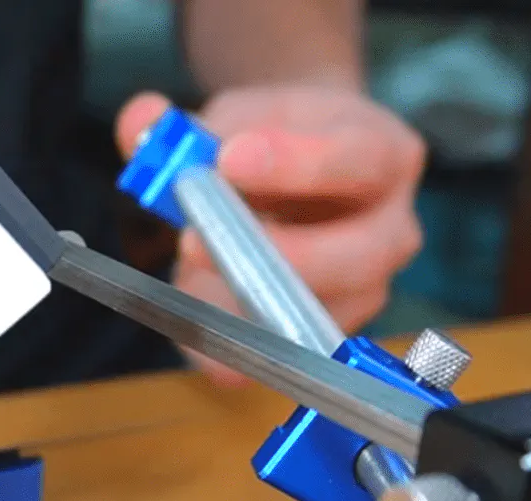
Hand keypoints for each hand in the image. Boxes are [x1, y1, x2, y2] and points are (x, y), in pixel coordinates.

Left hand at [114, 86, 425, 385]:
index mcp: (385, 156)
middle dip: (271, 252)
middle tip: (192, 237)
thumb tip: (140, 120)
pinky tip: (190, 305)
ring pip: (317, 313)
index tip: (228, 159)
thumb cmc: (274, 139)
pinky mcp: (324, 332)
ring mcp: (367, 290)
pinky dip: (226, 336)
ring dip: (242, 298)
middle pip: (357, 255)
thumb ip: (182, 126)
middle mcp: (391, 230)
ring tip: (188, 265)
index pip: (359, 161)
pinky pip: (277, 353)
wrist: (297, 169)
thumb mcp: (234, 118)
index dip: (297, 163)